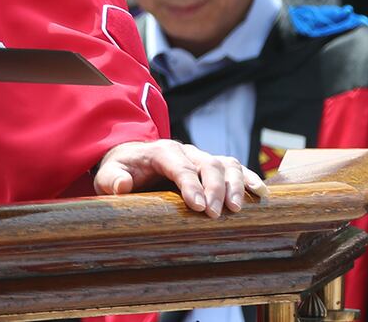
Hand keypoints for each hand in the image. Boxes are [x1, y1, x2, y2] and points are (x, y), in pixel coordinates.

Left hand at [93, 139, 267, 217]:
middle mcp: (185, 151)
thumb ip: (111, 180)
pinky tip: (260, 194)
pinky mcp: (212, 166)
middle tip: (215, 215)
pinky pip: (236, 167)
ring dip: (235, 185)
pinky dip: (249, 178)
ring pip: (225, 164)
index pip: (179, 165)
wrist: (131, 160)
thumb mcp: (107, 176)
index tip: (199, 207)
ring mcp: (201, 157)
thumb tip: (122, 185)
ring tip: (237, 209)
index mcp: (161, 151)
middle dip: (214, 188)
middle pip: (207, 164)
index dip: (191, 184)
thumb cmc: (121, 170)